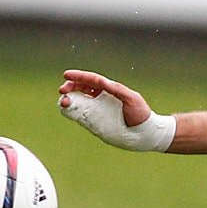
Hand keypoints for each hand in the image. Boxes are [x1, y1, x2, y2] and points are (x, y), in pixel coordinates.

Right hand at [58, 70, 175, 150]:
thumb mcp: (131, 98)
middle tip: (62, 90)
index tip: (66, 75)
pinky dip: (71, 111)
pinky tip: (66, 110)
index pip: (92, 80)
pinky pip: (80, 113)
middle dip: (71, 87)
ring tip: (63, 101)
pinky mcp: (94, 121)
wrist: (144, 133)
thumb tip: (103, 82)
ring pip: (79, 100)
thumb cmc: (140, 113)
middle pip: (82, 88)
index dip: (79, 76)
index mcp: (110, 89)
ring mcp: (97, 109)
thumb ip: (117, 90)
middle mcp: (102, 97)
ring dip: (69, 99)